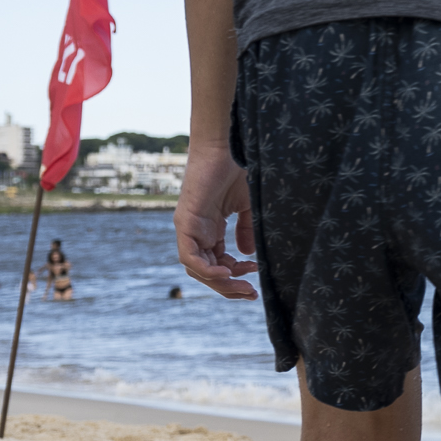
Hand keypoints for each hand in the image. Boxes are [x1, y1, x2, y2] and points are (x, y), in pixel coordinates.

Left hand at [174, 148, 258, 298]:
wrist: (227, 146)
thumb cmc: (237, 170)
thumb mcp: (247, 207)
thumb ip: (246, 230)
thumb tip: (247, 255)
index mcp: (209, 229)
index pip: (217, 263)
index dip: (235, 276)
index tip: (255, 280)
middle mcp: (196, 231)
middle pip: (206, 271)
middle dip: (228, 287)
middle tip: (251, 294)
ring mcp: (188, 228)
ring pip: (197, 268)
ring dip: (219, 282)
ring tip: (243, 287)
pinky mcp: (184, 222)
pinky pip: (189, 257)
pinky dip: (206, 269)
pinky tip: (226, 273)